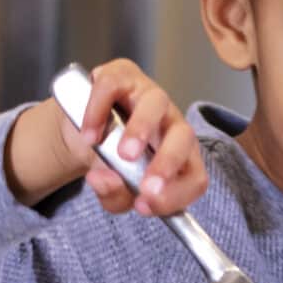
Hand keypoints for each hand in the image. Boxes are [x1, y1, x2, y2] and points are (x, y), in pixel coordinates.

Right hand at [4, 57, 206, 215]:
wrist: (88, 128)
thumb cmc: (112, 160)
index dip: (176, 196)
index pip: (194, 178)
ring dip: (141, 129)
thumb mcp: (114, 187)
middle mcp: (171, 125)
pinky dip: (99, 110)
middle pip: (184, 138)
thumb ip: (114, 194)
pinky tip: (88, 133)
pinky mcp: (122, 77)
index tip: (144, 205)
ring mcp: (149, 96)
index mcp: (180, 158)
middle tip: (146, 187)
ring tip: (122, 154)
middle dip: (168, 164)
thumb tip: (105, 179)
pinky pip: (113, 86)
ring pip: (156, 103)